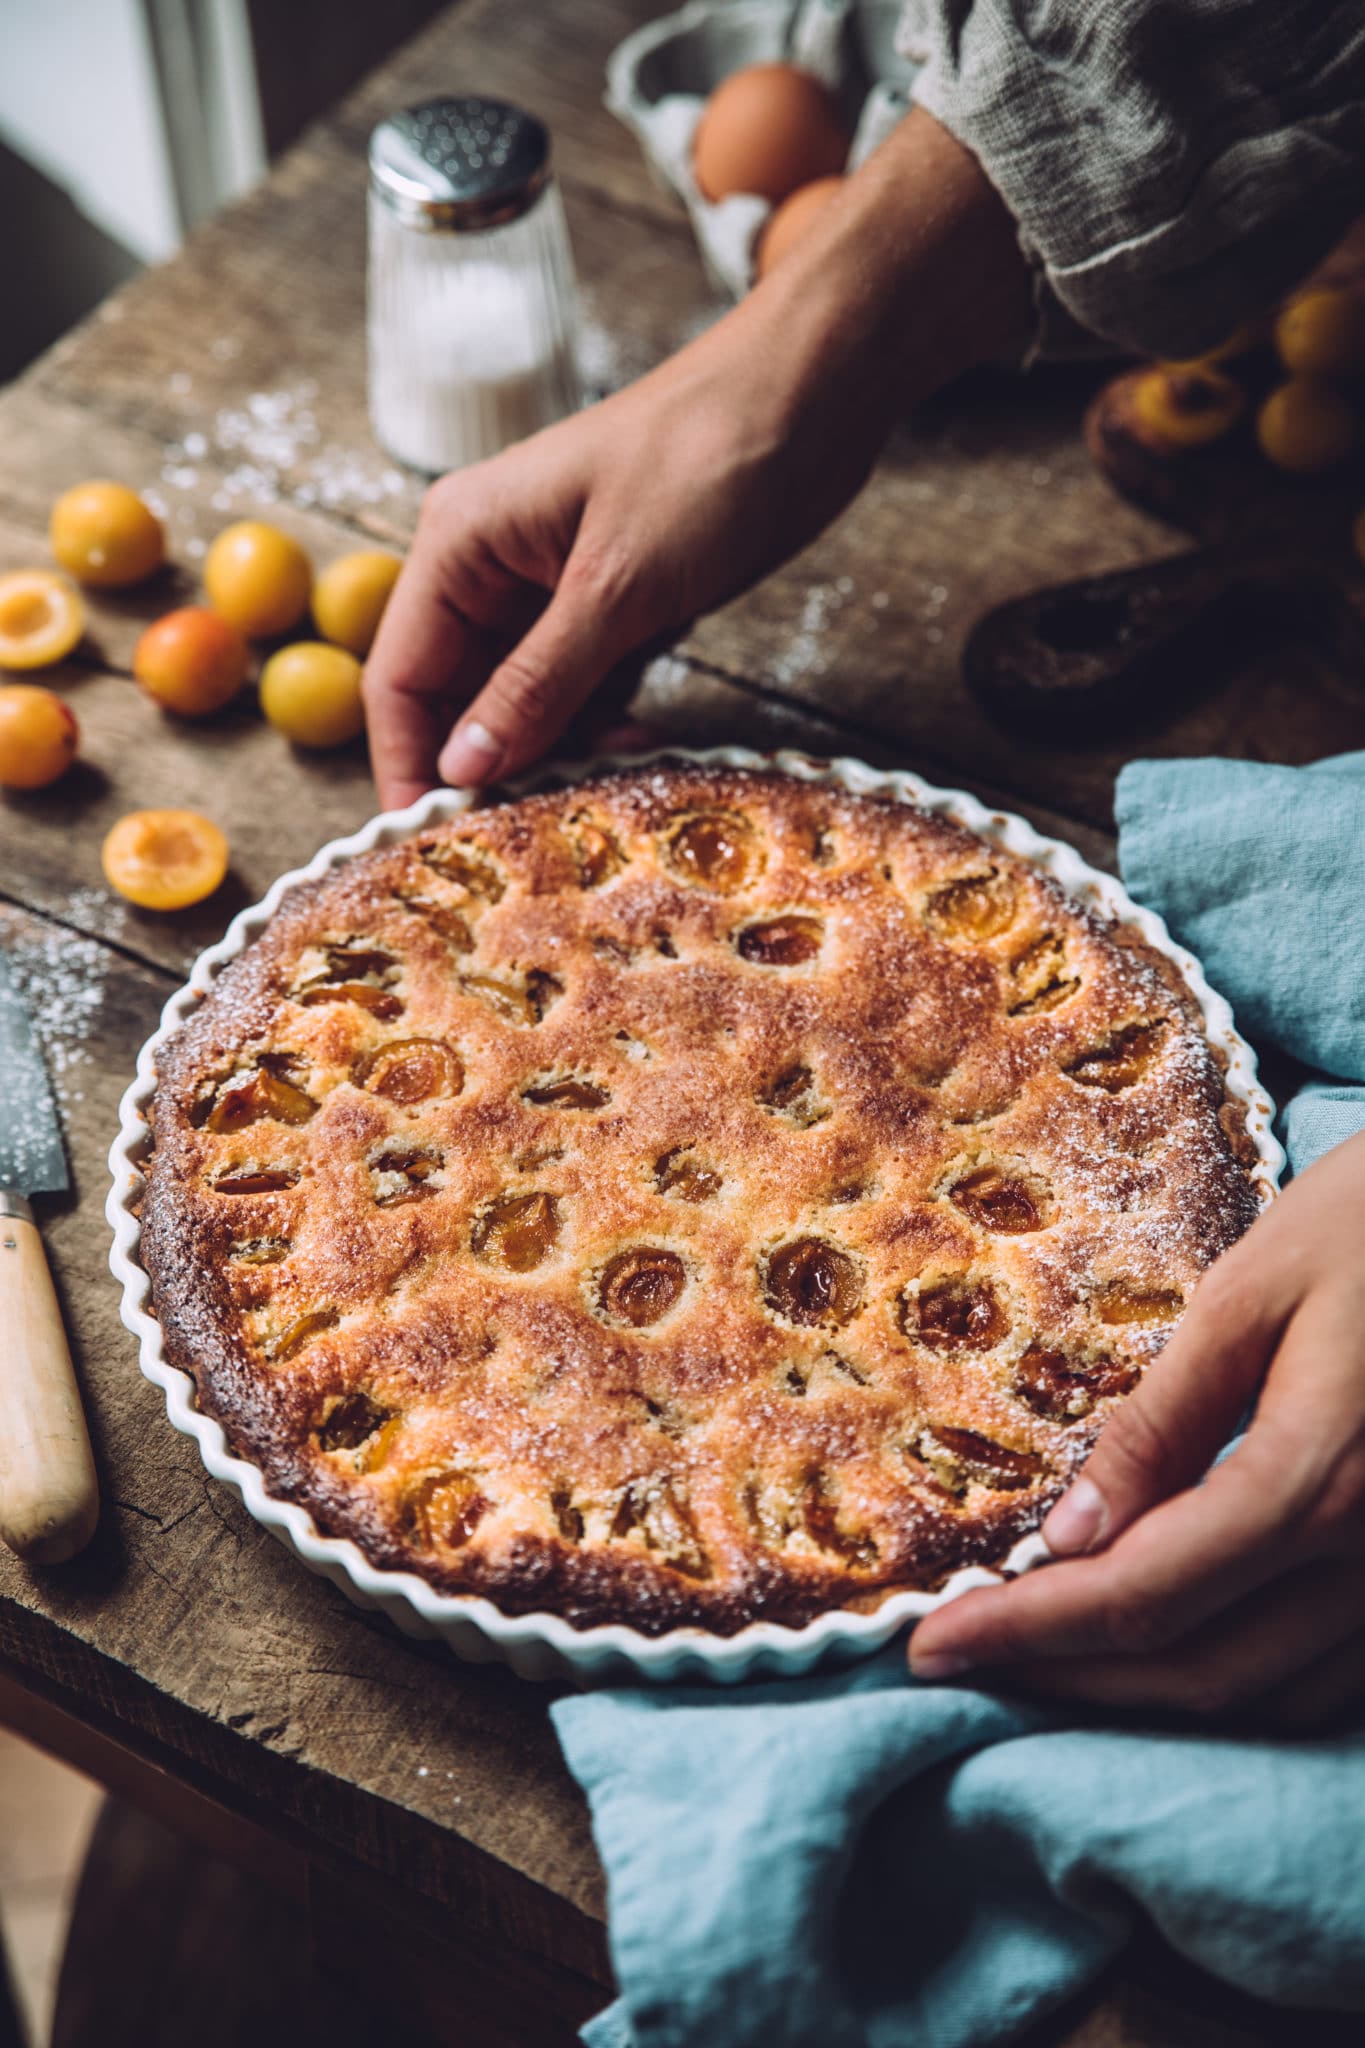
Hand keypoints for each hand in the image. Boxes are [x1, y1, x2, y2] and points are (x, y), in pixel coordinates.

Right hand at [362, 110, 1028, 806]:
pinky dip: (602, 723)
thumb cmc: (707, 461)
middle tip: (536, 834)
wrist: (812, 395)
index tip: (434, 846)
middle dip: (493, 767)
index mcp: (460, 542)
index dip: (410, 764)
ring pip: (522, 704)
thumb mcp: (618, 587)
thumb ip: (537, 684)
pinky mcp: (610, 605)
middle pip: (457, 699)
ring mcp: (551, 589)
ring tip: (607, 783)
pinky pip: (580, 690)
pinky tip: (641, 741)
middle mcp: (489, 568)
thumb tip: (465, 769)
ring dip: (557, 752)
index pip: (400, 676)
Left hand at [909, 1130, 1364, 1730]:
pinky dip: (1227, 1686)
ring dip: (1138, 1698)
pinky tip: (1155, 1650)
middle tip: (957, 1661)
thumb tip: (1067, 1535)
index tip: (927, 1645)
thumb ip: (1163, 1422)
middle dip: (1064, 1681)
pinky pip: (1326, 1681)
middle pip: (1197, 1671)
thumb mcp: (1250, 1295)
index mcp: (1321, 1477)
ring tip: (1036, 1662)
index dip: (1028, 1632)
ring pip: (1262, 1696)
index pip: (1142, 1593)